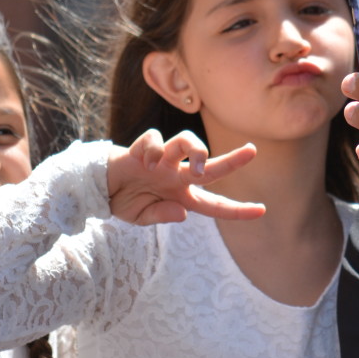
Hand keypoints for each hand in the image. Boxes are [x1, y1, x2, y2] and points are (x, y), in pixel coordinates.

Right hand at [107, 129, 265, 224]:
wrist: (96, 187)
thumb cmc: (124, 200)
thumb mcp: (141, 217)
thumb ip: (161, 216)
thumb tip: (182, 213)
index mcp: (181, 196)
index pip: (214, 205)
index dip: (237, 210)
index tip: (262, 210)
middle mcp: (176, 175)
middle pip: (211, 166)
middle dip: (233, 160)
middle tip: (252, 151)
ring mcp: (162, 160)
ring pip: (187, 141)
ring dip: (196, 150)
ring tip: (196, 167)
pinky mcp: (143, 147)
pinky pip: (155, 140)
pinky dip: (152, 149)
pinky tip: (143, 162)